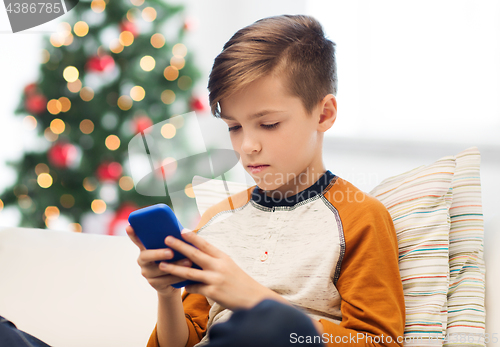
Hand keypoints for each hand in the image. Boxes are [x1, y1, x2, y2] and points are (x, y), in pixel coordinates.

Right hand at [125, 225, 193, 297]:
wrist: (173, 282)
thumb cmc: (173, 259)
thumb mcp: (171, 248)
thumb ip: (171, 241)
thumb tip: (183, 230)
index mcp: (145, 249)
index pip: (137, 240)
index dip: (133, 235)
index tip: (129, 227)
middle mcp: (143, 261)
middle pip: (146, 256)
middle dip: (158, 254)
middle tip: (171, 252)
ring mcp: (147, 273)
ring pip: (160, 269)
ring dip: (175, 266)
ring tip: (188, 262)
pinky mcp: (154, 284)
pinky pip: (166, 280)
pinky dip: (178, 276)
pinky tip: (188, 274)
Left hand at [159, 230, 283, 310]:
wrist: (253, 298)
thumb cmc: (240, 282)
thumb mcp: (229, 266)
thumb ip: (214, 261)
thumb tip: (197, 256)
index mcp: (223, 257)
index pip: (205, 244)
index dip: (192, 237)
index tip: (181, 230)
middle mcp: (218, 266)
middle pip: (194, 254)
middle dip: (179, 246)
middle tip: (166, 239)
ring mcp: (215, 278)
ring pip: (190, 272)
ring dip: (174, 268)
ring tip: (162, 265)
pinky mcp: (213, 291)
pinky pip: (194, 288)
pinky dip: (187, 287)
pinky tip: (181, 285)